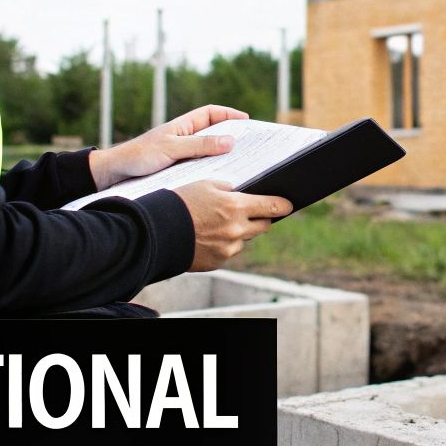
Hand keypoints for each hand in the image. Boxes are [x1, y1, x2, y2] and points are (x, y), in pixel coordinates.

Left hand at [90, 104, 249, 188]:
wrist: (112, 174)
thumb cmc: (138, 156)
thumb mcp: (171, 149)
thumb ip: (199, 145)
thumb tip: (230, 141)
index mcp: (182, 127)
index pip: (210, 114)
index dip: (229, 114)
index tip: (247, 121)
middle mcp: (182, 139)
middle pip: (213, 134)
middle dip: (232, 137)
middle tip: (251, 146)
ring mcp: (179, 155)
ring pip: (207, 154)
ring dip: (222, 158)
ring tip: (241, 166)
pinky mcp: (175, 171)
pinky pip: (198, 169)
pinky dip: (210, 173)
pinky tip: (218, 183)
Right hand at [176, 181, 292, 271]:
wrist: (156, 231)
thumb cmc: (180, 203)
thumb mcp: (205, 184)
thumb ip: (228, 188)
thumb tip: (241, 192)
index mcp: (236, 207)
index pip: (272, 206)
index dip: (283, 205)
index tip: (289, 205)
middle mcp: (237, 230)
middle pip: (263, 225)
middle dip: (261, 218)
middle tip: (252, 212)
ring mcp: (228, 248)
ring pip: (245, 239)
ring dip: (239, 232)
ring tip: (217, 223)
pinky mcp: (218, 261)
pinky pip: (229, 251)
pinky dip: (224, 244)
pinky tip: (207, 236)